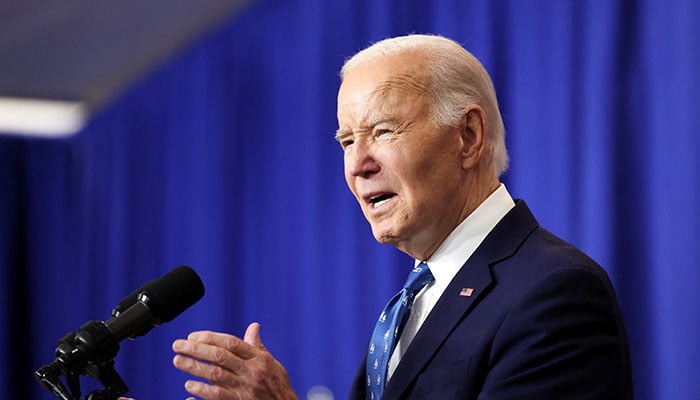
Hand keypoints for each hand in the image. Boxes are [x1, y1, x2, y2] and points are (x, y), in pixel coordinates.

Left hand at [172, 322, 297, 399]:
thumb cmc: (277, 385)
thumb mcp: (271, 363)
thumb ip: (257, 346)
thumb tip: (254, 326)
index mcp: (258, 358)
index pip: (230, 342)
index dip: (210, 337)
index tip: (192, 336)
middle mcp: (252, 371)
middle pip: (220, 356)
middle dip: (196, 349)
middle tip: (178, 345)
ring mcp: (245, 389)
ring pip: (216, 375)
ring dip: (194, 367)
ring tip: (178, 361)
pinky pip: (218, 397)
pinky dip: (202, 392)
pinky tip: (189, 388)